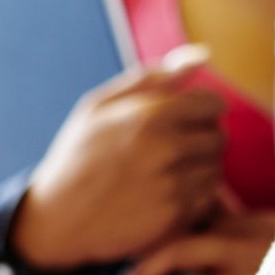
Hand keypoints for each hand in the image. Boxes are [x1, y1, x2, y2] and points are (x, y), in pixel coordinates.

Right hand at [8, 62, 225, 269]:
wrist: (55, 219)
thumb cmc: (78, 155)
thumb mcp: (100, 106)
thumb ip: (155, 77)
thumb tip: (203, 55)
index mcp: (149, 116)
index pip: (213, 104)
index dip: (203, 110)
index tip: (188, 120)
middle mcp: (166, 150)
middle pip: (219, 136)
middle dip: (203, 138)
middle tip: (177, 148)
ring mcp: (172, 186)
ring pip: (216, 168)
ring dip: (201, 168)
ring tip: (171, 170)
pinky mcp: (174, 218)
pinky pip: (209, 198)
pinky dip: (197, 195)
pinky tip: (170, 193)